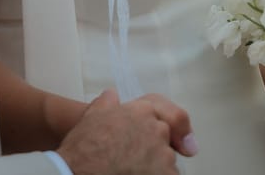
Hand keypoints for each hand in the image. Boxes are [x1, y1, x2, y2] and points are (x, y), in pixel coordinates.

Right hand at [57, 88, 196, 174]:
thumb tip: (112, 96)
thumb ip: (109, 102)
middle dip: (156, 147)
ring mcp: (162, 155)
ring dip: (156, 166)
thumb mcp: (94, 114)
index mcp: (142, 111)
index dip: (179, 128)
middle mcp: (157, 130)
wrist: (79, 170)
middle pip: (166, 140)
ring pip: (167, 162)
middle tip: (134, 156)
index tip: (185, 142)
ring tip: (132, 169)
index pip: (174, 116)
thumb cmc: (85, 147)